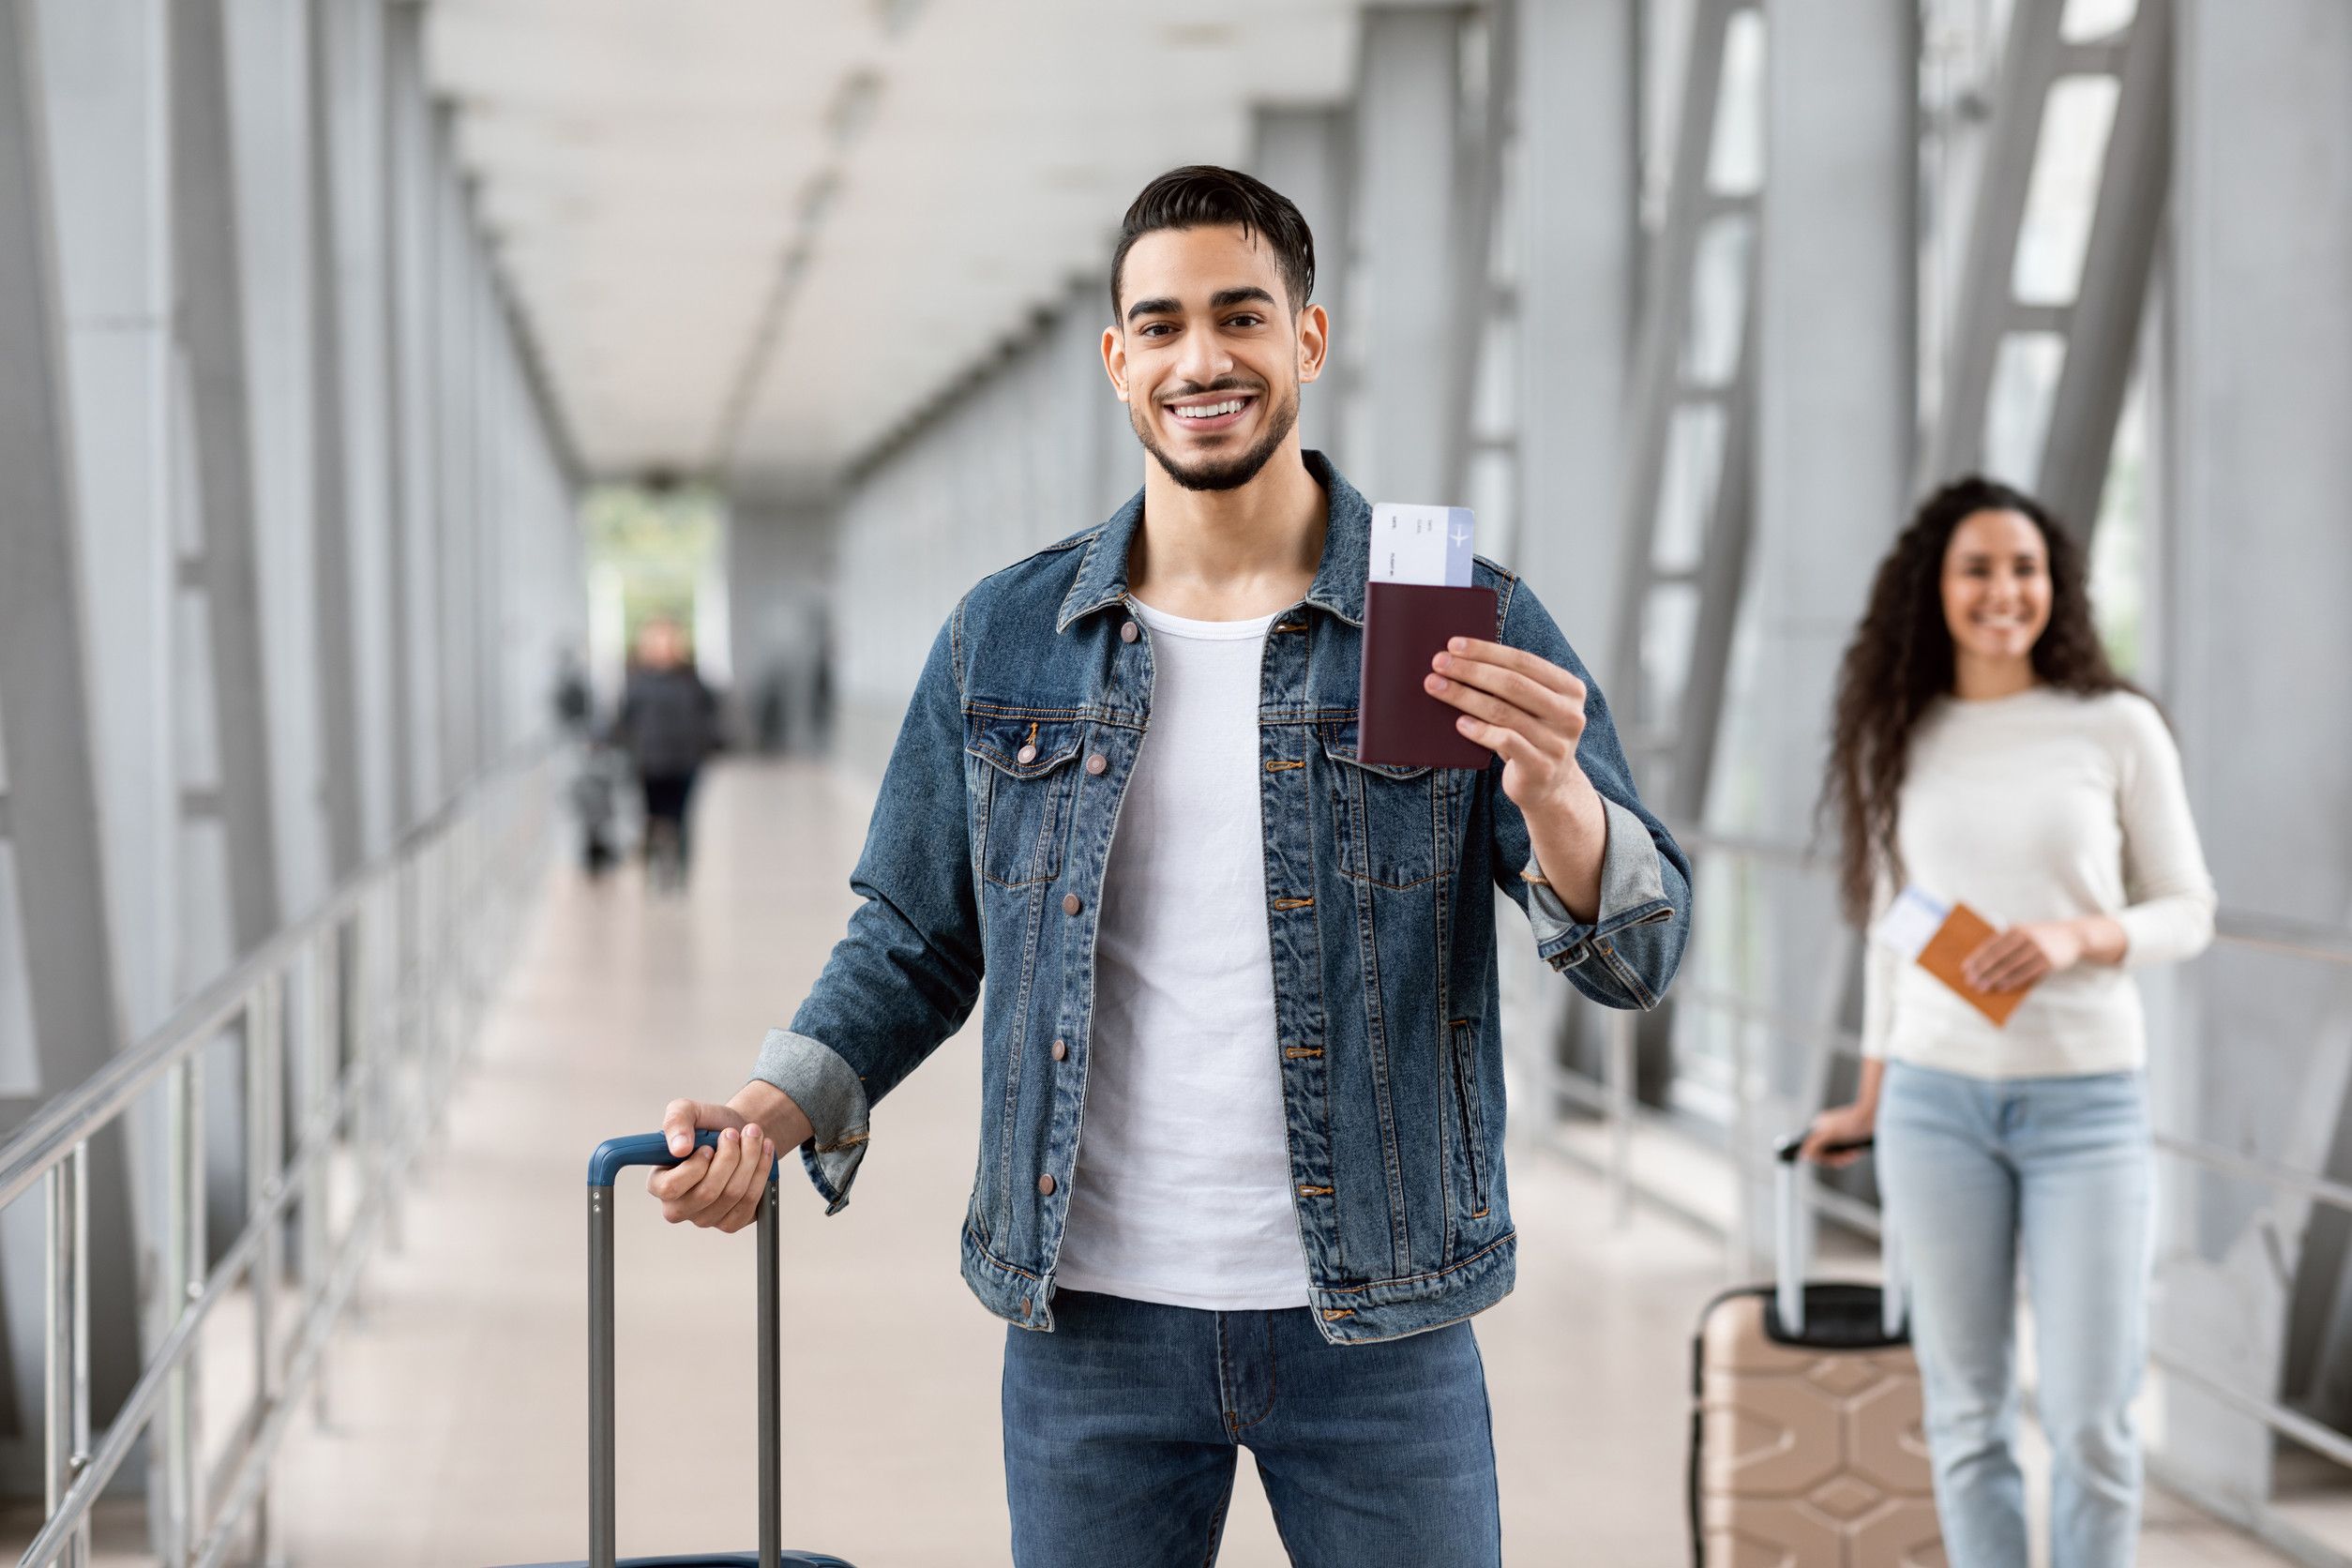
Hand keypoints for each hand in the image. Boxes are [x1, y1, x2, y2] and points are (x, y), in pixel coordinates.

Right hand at [647, 1099, 775, 1232]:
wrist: (738, 1133)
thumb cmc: (708, 1126)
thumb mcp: (687, 1111)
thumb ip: (676, 1121)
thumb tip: (679, 1148)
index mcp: (659, 1183)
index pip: (670, 1188)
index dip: (695, 1167)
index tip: (709, 1146)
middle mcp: (679, 1207)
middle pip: (707, 1193)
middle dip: (729, 1157)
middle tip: (735, 1132)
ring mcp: (705, 1218)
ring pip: (733, 1195)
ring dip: (749, 1159)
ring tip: (753, 1134)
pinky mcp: (731, 1221)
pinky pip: (750, 1202)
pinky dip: (761, 1172)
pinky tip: (763, 1152)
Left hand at [1425, 638, 1591, 816]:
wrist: (1547, 786)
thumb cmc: (1529, 735)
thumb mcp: (1529, 707)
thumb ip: (1511, 684)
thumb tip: (1460, 656)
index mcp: (1570, 689)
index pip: (1523, 661)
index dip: (1486, 651)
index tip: (1453, 644)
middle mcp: (1569, 714)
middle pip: (1512, 684)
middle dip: (1471, 670)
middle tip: (1439, 663)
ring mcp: (1558, 743)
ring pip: (1503, 712)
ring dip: (1464, 696)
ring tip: (1436, 686)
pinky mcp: (1540, 767)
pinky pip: (1504, 741)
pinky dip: (1479, 730)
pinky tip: (1459, 722)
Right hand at [1800, 1102, 1876, 1167]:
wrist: (1878, 1116)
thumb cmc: (1854, 1122)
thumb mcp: (1831, 1134)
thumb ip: (1814, 1145)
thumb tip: (1802, 1155)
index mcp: (1818, 1126)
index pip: (1810, 1148)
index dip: (1820, 1157)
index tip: (1830, 1160)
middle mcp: (1825, 1131)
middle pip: (1823, 1154)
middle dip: (1835, 1158)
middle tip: (1846, 1157)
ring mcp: (1836, 1136)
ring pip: (1834, 1155)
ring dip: (1844, 1158)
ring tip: (1853, 1154)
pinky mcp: (1848, 1140)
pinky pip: (1843, 1153)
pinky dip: (1850, 1155)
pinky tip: (1856, 1151)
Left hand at [1962, 920, 2084, 993]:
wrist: (2073, 936)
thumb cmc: (2042, 938)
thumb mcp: (2025, 933)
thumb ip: (2008, 945)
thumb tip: (1985, 966)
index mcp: (2015, 929)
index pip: (1991, 944)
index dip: (1976, 957)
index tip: (1965, 968)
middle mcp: (2025, 937)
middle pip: (1998, 956)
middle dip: (1982, 970)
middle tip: (1971, 982)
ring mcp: (2037, 949)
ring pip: (2010, 966)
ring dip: (1994, 978)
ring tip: (1982, 988)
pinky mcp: (2048, 961)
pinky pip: (2026, 974)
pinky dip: (2012, 981)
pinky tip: (2002, 988)